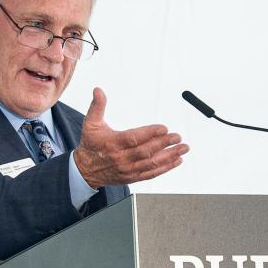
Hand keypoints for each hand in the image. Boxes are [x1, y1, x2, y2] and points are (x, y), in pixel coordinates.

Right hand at [73, 87, 188, 187]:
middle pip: (146, 151)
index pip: (133, 138)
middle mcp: (121, 158)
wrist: (85, 170)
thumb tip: (98, 91)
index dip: (149, 133)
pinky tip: (176, 161)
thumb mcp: (90, 124)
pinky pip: (151, 173)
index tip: (163, 128)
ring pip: (151, 164)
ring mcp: (128, 169)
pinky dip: (165, 168)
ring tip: (182, 148)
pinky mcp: (133, 177)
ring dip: (169, 156)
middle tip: (177, 137)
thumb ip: (97, 106)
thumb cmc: (91, 146)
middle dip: (164, 143)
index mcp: (112, 144)